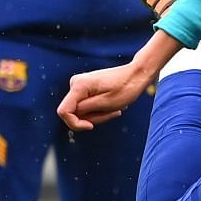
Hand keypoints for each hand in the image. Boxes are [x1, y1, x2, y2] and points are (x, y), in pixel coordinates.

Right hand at [58, 32, 180, 129]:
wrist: (136, 74)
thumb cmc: (126, 87)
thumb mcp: (106, 103)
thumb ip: (85, 110)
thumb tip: (70, 115)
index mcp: (79, 85)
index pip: (64, 112)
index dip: (75, 123)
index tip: (91, 126)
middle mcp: (75, 83)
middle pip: (74, 113)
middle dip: (91, 118)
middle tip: (112, 113)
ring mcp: (79, 85)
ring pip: (81, 111)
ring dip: (97, 115)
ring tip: (114, 109)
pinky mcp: (84, 88)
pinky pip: (86, 106)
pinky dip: (98, 110)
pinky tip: (111, 106)